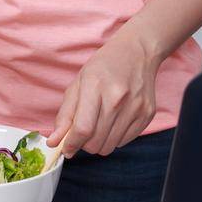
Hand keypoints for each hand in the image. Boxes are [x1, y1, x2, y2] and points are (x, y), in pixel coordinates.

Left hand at [46, 23, 162, 157]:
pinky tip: (115, 120)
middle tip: (84, 131)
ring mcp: (135, 107)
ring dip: (99, 142)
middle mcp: (118, 98)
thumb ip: (65, 116)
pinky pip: (124, 142)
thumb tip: (54, 142)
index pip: (83, 128)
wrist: (137, 52)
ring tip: (99, 124)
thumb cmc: (104, 67)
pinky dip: (115, 138)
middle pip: (96, 142)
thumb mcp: (78, 84)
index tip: (66, 149)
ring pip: (110, 147)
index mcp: (95, 86)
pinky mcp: (147, 114)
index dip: (71, 144)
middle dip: (84, 144)